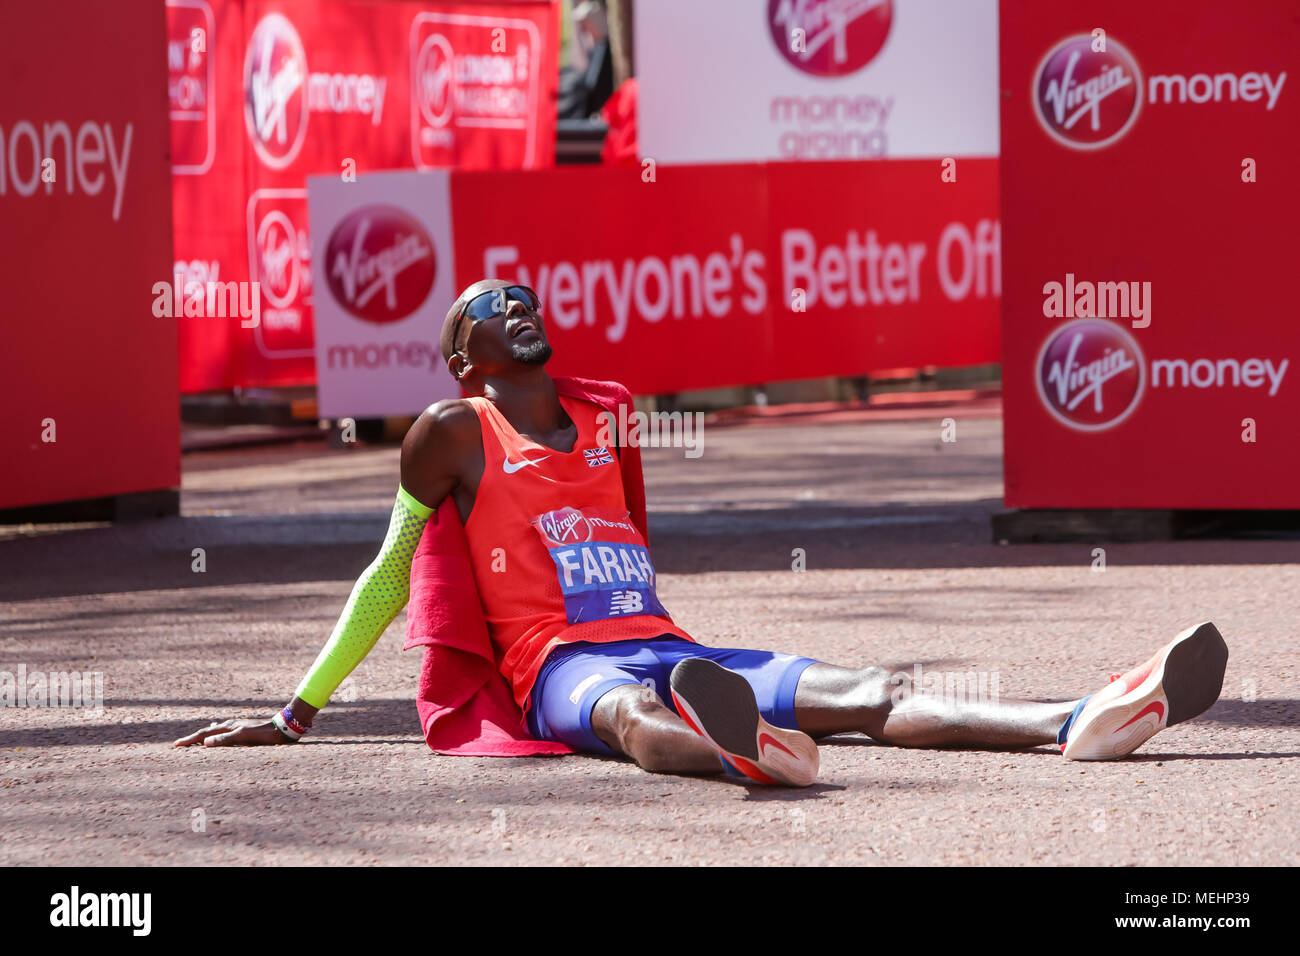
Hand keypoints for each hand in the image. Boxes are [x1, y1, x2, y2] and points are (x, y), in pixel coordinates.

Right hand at [172, 718, 291, 746]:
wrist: (282, 728)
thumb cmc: (264, 735)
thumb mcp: (243, 737)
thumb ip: (225, 740)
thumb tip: (204, 743)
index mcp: (228, 727)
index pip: (204, 734)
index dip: (190, 740)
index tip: (176, 745)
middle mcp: (230, 726)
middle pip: (207, 731)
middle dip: (193, 738)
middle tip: (180, 743)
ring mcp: (237, 727)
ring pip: (216, 730)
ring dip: (204, 734)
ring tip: (197, 737)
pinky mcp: (244, 730)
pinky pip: (225, 731)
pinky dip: (217, 732)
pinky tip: (220, 731)